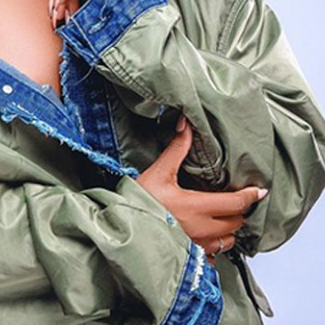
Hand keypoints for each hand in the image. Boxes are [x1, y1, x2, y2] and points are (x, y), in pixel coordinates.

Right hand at [137, 115, 267, 264]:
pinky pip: (213, 255)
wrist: (122, 225)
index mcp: (197, 207)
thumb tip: (185, 125)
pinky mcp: (190, 258)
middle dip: (237, 211)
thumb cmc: (139, 200)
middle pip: (236, 222)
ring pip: (227, 241)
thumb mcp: (159, 172)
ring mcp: (197, 246)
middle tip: (233, 200)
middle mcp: (202, 229)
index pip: (236, 203)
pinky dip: (214, 245)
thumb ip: (177, 150)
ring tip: (219, 218)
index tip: (260, 191)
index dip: (251, 196)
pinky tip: (204, 235)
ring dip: (227, 229)